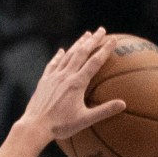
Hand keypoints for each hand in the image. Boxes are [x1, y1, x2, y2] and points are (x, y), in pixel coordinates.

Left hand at [20, 31, 128, 146]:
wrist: (34, 126)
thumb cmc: (60, 126)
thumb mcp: (85, 120)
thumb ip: (104, 111)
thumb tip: (123, 104)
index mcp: (77, 83)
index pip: (94, 62)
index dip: (105, 50)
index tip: (114, 40)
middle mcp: (65, 76)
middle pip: (81, 53)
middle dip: (93, 40)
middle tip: (101, 30)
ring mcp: (53, 77)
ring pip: (68, 55)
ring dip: (78, 44)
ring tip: (86, 35)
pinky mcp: (44, 81)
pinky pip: (52, 64)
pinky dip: (58, 56)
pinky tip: (61, 51)